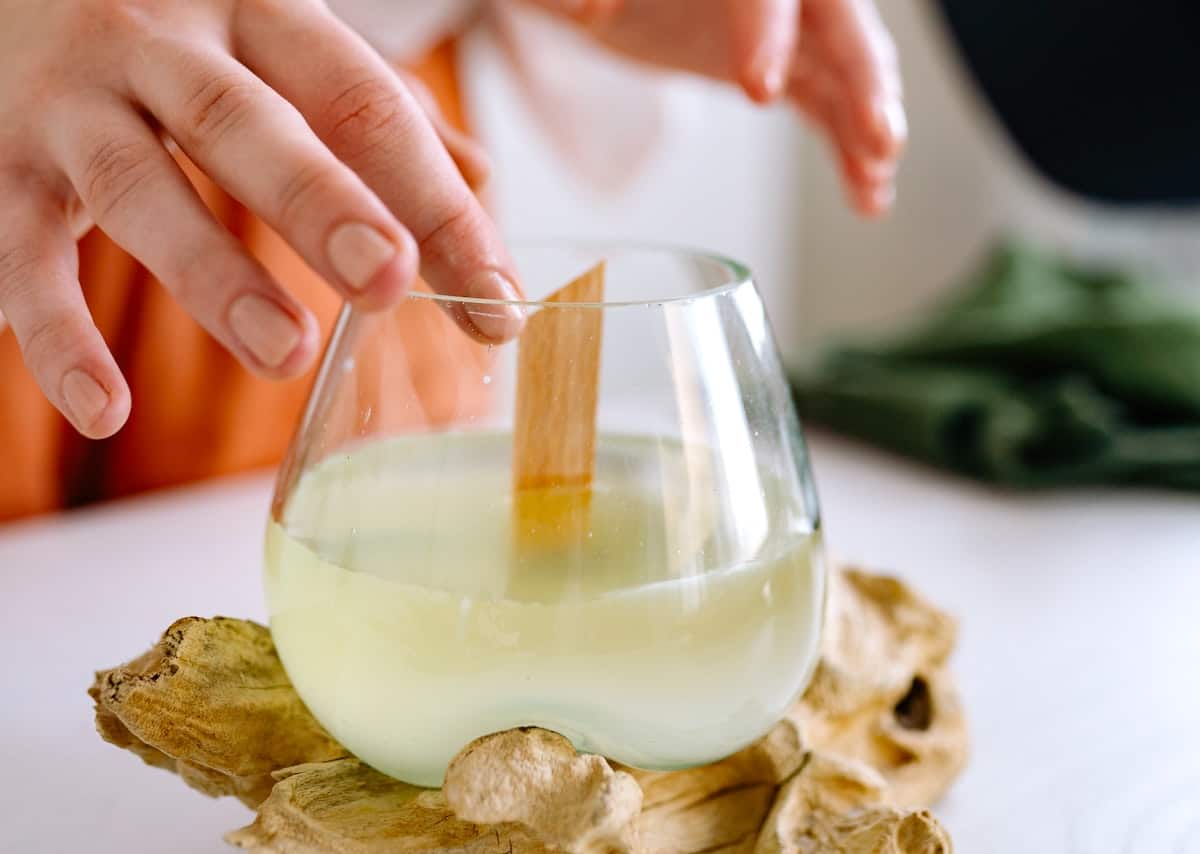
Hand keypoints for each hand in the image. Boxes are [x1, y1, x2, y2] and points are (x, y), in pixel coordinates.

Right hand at [0, 0, 520, 438]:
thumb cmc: (179, 35)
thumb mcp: (279, 45)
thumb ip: (374, 113)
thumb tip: (480, 185)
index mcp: (258, 12)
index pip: (364, 105)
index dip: (436, 202)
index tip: (497, 298)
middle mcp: (160, 43)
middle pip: (243, 123)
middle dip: (321, 203)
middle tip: (389, 281)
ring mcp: (71, 103)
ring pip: (136, 187)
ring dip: (213, 275)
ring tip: (284, 353)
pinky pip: (20, 257)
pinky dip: (58, 337)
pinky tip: (105, 411)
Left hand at [530, 0, 905, 215]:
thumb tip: (584, 8)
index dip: (766, 32)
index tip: (758, 89)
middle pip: (838, 25)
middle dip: (863, 82)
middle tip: (877, 138)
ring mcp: (790, 29)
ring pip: (846, 72)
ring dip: (867, 126)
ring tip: (877, 179)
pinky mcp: (788, 68)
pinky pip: (829, 110)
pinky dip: (847, 152)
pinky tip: (868, 198)